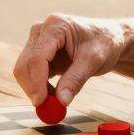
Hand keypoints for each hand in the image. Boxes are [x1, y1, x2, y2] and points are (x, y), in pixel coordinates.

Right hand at [13, 14, 127, 106]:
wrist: (108, 38)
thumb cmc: (104, 42)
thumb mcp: (94, 61)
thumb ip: (76, 80)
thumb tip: (61, 101)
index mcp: (55, 25)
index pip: (37, 56)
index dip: (36, 81)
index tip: (42, 102)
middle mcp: (41, 30)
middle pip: (25, 64)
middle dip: (33, 88)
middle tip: (47, 108)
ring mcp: (38, 40)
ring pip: (25, 70)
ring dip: (35, 89)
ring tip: (56, 101)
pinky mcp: (39, 52)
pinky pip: (31, 73)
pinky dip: (39, 87)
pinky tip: (54, 95)